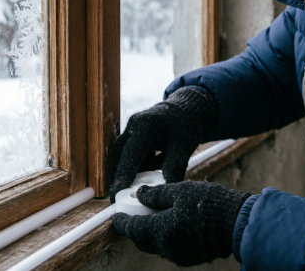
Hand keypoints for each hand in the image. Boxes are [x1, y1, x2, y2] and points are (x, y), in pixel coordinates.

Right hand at [107, 87, 214, 201]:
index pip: (130, 154)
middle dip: (121, 175)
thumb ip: (174, 167)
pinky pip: (130, 154)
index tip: (117, 193)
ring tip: (148, 178)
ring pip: (123, 156)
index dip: (122, 175)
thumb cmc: (186, 124)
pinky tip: (153, 168)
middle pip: (118, 156)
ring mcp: (131, 130)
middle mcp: (133, 126)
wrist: (187, 109)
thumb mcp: (184, 146)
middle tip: (125, 194)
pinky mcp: (133, 136)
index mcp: (145, 126)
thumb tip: (165, 190)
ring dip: (132, 170)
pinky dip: (138, 165)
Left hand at [111, 181, 251, 266]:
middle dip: (135, 229)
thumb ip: (157, 194)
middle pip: (142, 240)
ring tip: (154, 216)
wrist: (238, 223)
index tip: (116, 215)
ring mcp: (180, 255)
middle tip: (135, 214)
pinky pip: (171, 248)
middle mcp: (167, 248)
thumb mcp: (181, 191)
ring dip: (151, 233)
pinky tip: (173, 224)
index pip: (132, 229)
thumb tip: (140, 194)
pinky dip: (166, 237)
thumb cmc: (210, 205)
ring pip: (157, 245)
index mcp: (161, 231)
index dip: (122, 222)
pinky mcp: (191, 257)